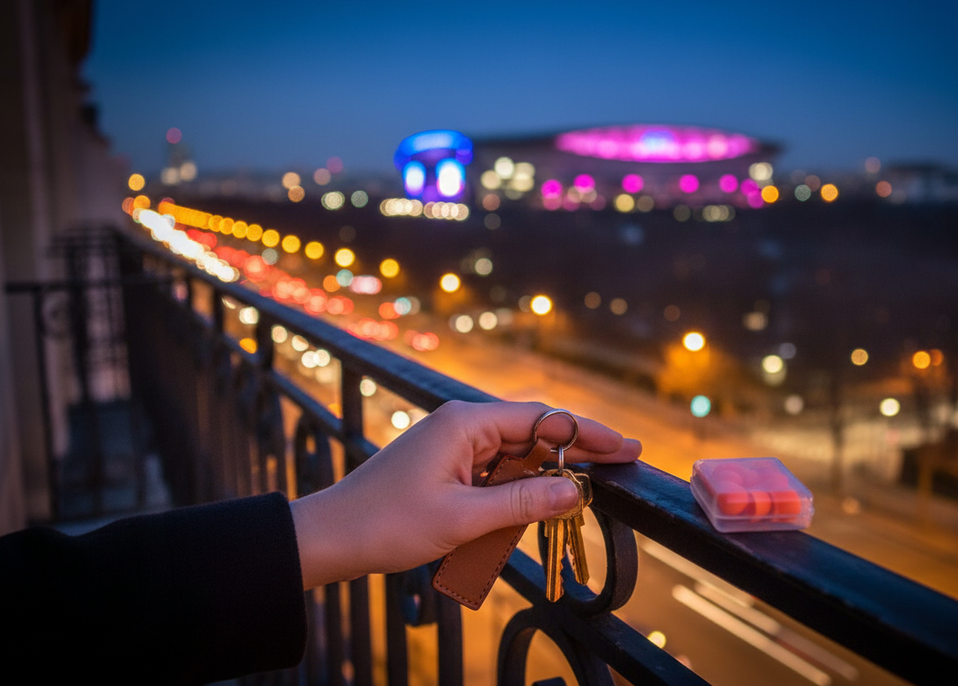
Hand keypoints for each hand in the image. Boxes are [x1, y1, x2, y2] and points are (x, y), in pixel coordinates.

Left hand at [289, 400, 641, 588]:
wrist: (331, 537)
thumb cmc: (389, 524)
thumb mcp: (463, 518)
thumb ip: (522, 503)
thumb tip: (574, 493)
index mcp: (467, 422)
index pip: (543, 420)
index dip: (587, 435)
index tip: (626, 449)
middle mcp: (463, 425)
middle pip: (533, 435)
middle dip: (572, 455)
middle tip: (619, 467)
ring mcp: (453, 445)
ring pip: (514, 458)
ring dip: (538, 482)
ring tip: (573, 501)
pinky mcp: (446, 467)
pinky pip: (493, 474)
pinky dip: (512, 494)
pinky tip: (526, 513)